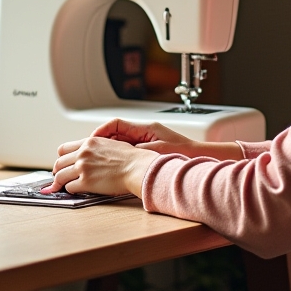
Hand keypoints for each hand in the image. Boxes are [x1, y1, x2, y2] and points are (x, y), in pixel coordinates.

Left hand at [43, 134, 150, 197]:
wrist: (137, 168)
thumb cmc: (130, 158)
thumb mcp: (111, 144)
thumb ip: (97, 147)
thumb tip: (92, 155)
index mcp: (89, 142)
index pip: (64, 149)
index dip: (61, 158)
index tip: (61, 164)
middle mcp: (83, 153)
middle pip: (59, 163)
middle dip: (57, 171)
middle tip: (58, 178)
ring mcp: (83, 168)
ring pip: (60, 176)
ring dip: (59, 183)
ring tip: (59, 187)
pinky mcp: (86, 182)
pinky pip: (69, 187)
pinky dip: (70, 190)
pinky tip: (74, 191)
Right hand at [91, 118, 243, 160]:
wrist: (201, 157)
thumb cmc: (184, 152)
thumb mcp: (158, 151)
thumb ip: (138, 151)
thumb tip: (120, 154)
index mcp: (146, 128)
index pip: (116, 124)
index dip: (101, 131)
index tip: (91, 140)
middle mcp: (145, 132)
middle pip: (115, 133)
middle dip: (101, 141)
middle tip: (89, 151)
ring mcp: (146, 141)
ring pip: (120, 143)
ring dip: (109, 150)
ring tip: (99, 160)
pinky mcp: (149, 150)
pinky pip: (128, 151)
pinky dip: (119, 157)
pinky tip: (114, 167)